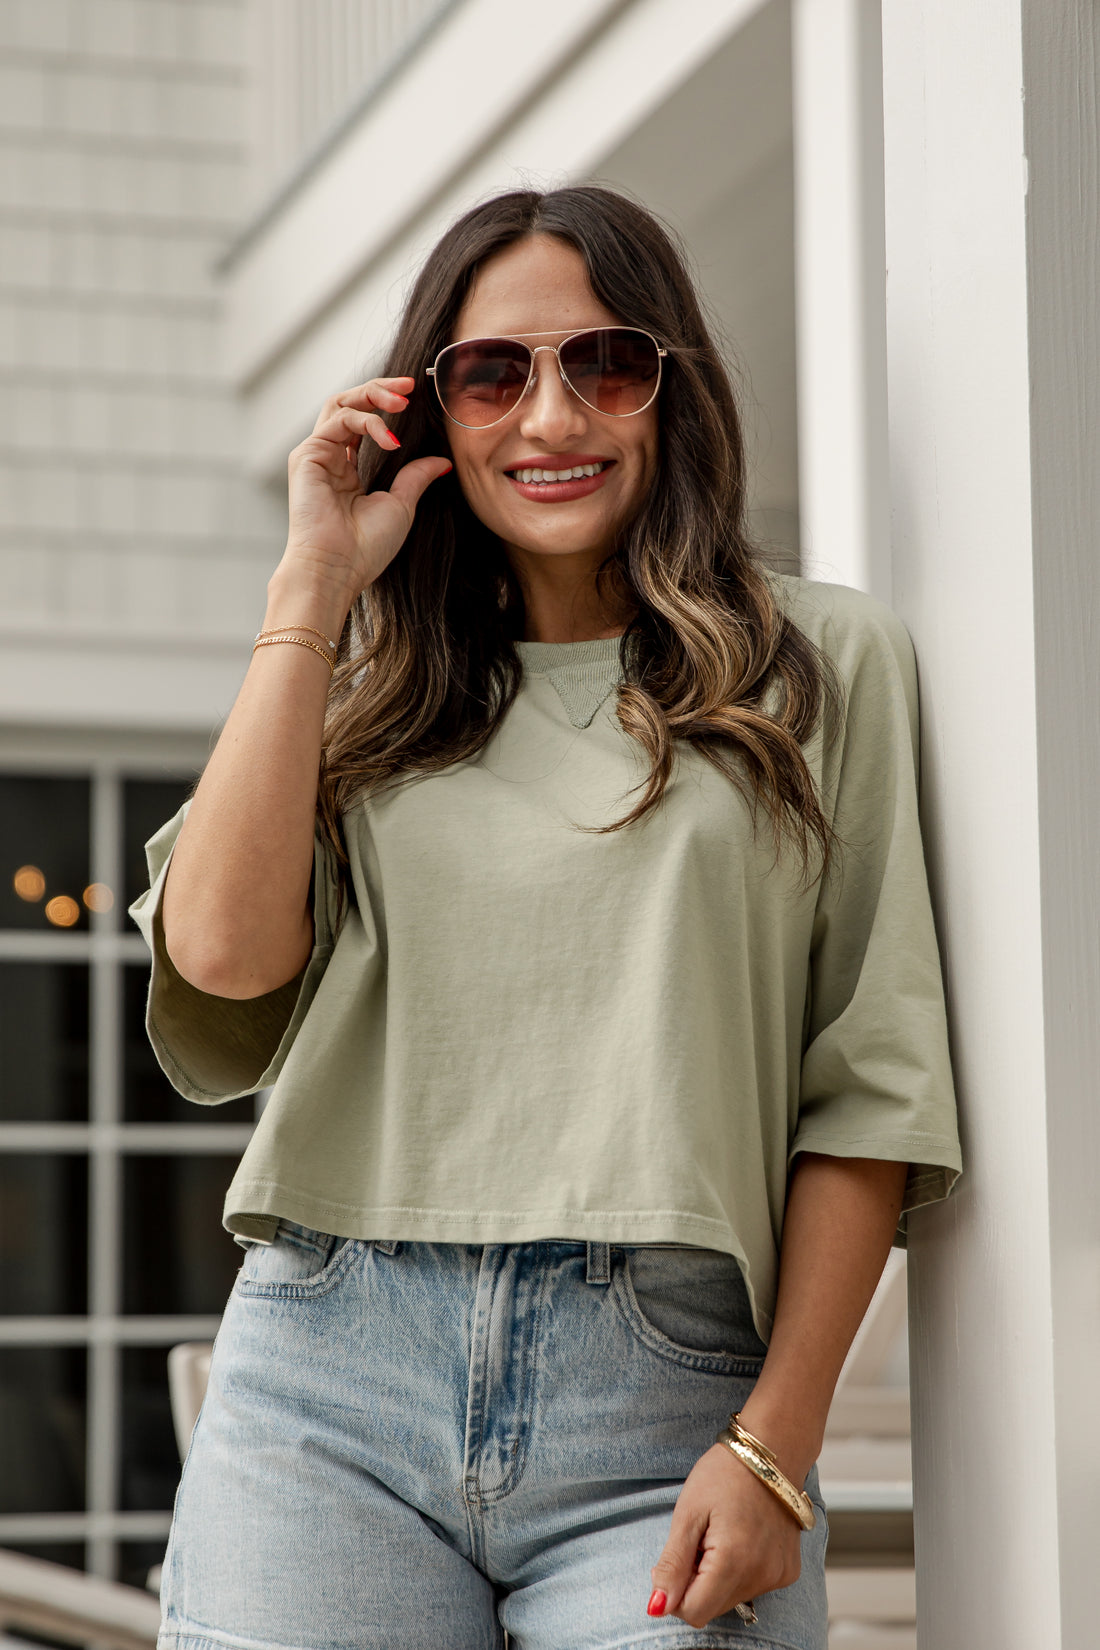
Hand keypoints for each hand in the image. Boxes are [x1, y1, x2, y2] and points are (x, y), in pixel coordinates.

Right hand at [281, 376, 451, 608]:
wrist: (338, 570)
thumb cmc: (365, 548)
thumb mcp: (401, 505)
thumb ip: (415, 477)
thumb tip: (442, 461)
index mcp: (347, 469)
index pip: (363, 421)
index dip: (386, 405)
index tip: (415, 397)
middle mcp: (328, 457)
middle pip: (349, 404)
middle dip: (379, 389)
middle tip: (410, 387)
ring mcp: (315, 454)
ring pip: (340, 403)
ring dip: (373, 396)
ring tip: (403, 402)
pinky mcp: (307, 456)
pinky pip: (338, 420)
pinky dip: (367, 422)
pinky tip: (390, 440)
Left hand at [648, 1444, 802, 1627]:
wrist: (770, 1451)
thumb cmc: (724, 1474)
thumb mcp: (687, 1513)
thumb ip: (672, 1565)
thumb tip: (658, 1607)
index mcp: (733, 1562)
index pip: (694, 1612)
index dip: (677, 1592)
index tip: (680, 1558)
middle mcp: (761, 1575)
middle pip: (713, 1608)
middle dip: (697, 1582)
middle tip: (701, 1540)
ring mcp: (778, 1575)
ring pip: (731, 1598)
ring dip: (718, 1576)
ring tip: (722, 1534)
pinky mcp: (788, 1571)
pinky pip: (752, 1586)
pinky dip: (739, 1571)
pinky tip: (741, 1538)